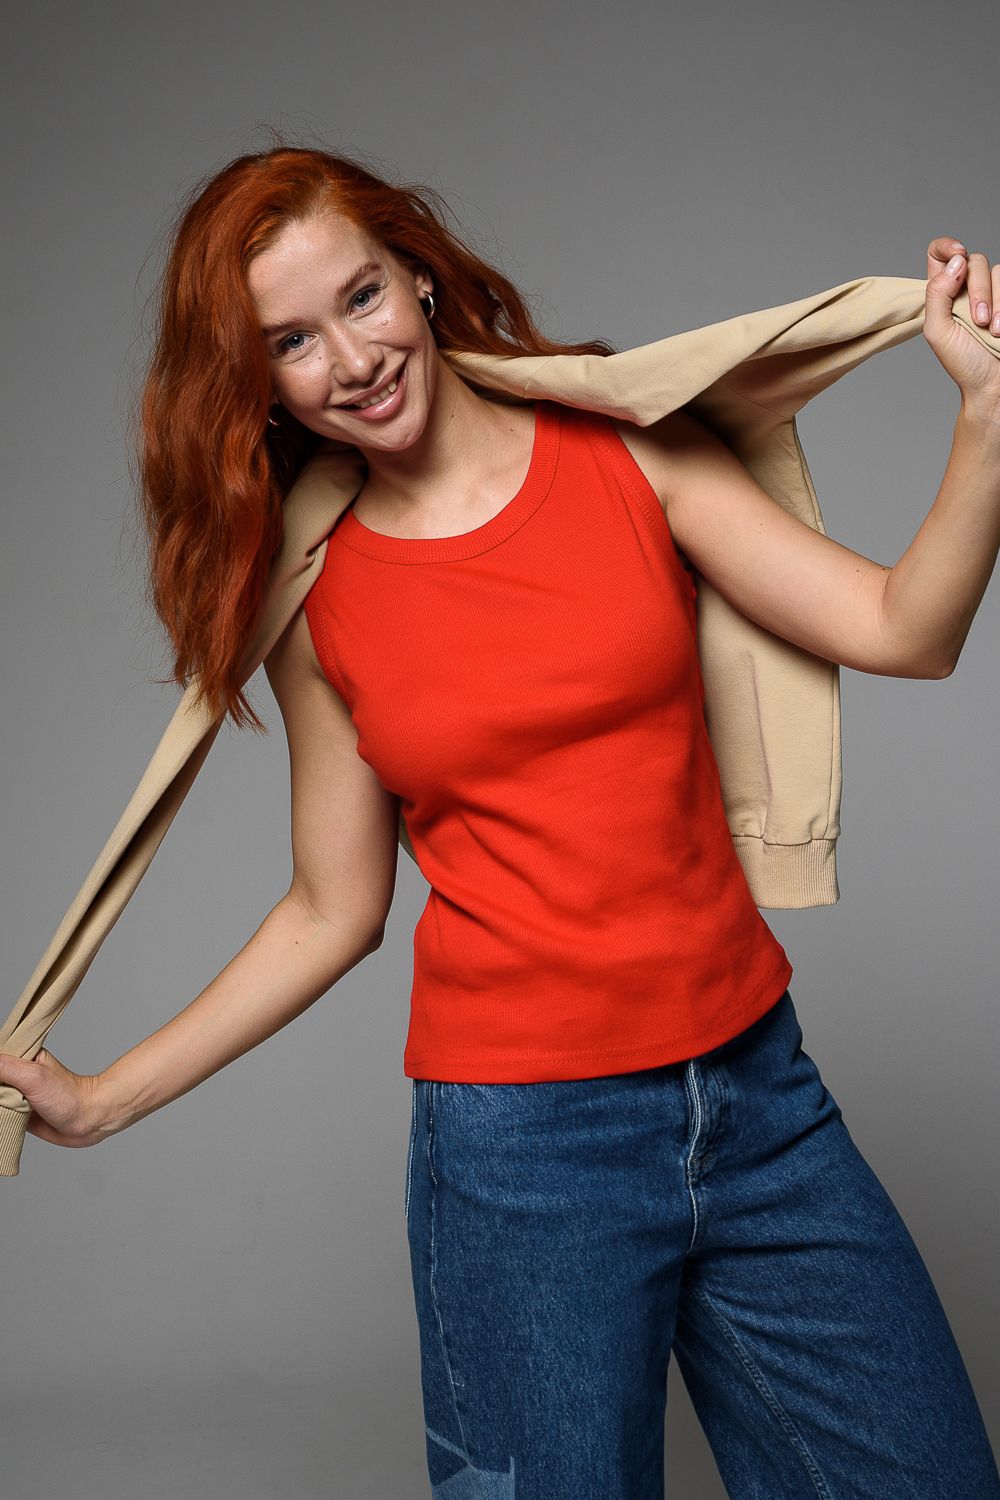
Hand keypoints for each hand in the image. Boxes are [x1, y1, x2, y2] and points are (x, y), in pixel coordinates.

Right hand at [0, 1048, 113, 1149]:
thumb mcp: (33, 1076)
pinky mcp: (18, 1113)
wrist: (88, 1121)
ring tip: (8, 1106)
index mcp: (23, 1057)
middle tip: (5, 1097)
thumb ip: (5, 1068)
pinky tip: (1, 1120)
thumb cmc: (69, 1096)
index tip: (0, 1082)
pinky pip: (0, 1115)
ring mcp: (18, 1094)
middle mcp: (18, 1075)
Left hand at [922, 236, 999, 416]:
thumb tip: (956, 261)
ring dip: (997, 302)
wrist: (993, 385)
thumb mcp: (938, 332)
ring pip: (999, 272)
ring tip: (994, 331)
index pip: (939, 254)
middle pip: (974, 260)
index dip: (946, 246)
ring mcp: (993, 293)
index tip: (958, 255)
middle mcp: (968, 288)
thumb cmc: (963, 364)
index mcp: (943, 293)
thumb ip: (937, 294)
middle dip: (979, 289)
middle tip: (978, 320)